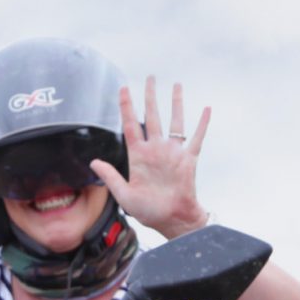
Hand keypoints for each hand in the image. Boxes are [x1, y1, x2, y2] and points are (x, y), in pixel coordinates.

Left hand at [88, 76, 211, 238]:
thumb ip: (110, 177)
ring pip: (174, 121)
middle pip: (152, 116)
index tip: (123, 88)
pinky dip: (202, 123)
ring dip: (175, 103)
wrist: (173, 220)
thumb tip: (93, 162)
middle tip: (150, 78)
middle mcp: (156, 149)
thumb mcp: (125, 195)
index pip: (130, 125)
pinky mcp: (188, 159)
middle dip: (150, 96)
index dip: (126, 106)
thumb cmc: (149, 212)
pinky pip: (196, 137)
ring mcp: (173, 152)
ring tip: (176, 85)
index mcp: (139, 156)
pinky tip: (206, 109)